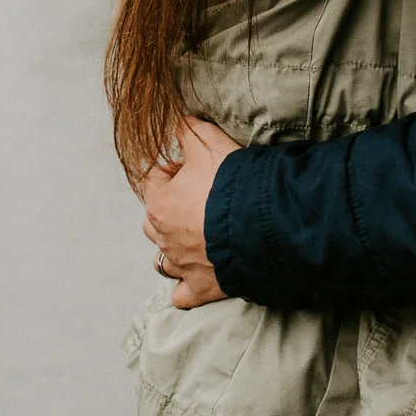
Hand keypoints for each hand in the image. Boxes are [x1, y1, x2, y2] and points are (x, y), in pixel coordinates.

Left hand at [142, 117, 239, 309]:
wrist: (261, 223)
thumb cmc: (232, 182)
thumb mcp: (209, 142)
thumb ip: (188, 129)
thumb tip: (176, 120)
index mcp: (159, 204)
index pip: (155, 179)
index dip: (177, 167)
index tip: (199, 164)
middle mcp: (163, 238)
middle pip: (154, 220)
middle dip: (171, 206)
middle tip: (201, 195)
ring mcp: (182, 265)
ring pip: (163, 260)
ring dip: (173, 248)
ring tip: (196, 236)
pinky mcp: (202, 287)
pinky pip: (182, 295)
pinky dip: (185, 287)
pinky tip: (197, 275)